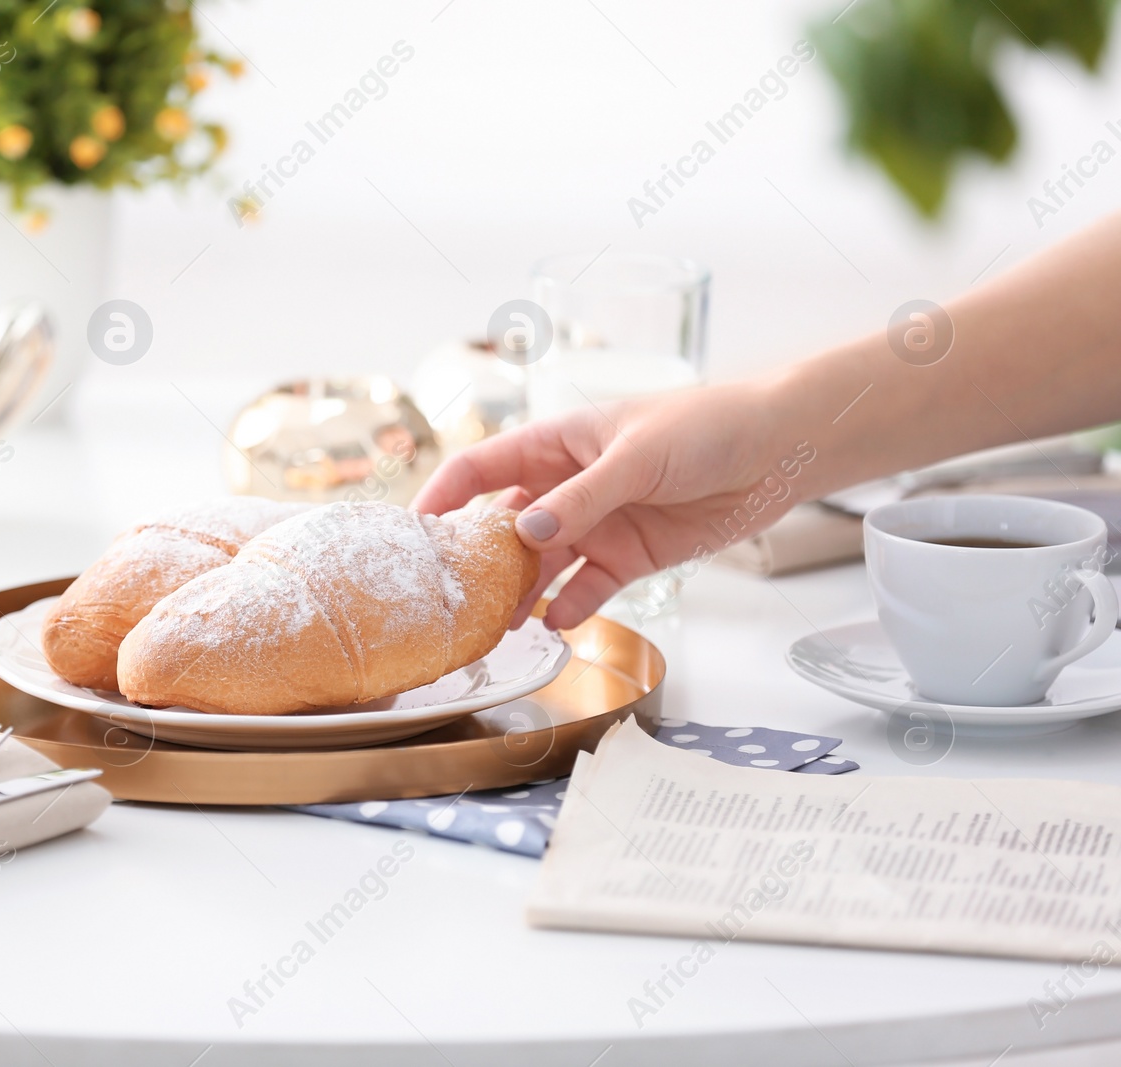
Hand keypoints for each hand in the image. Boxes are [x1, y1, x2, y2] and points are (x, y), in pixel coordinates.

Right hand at [415, 383, 809, 629]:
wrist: (779, 449)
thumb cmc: (705, 425)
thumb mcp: (636, 455)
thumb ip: (581, 498)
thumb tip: (526, 533)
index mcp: (556, 444)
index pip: (480, 469)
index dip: (442, 497)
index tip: (412, 533)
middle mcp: (566, 487)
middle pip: (503, 527)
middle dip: (477, 562)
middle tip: (451, 600)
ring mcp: (596, 524)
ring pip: (540, 566)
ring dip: (519, 594)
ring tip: (496, 628)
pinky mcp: (628, 557)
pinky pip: (585, 588)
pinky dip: (568, 607)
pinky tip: (553, 625)